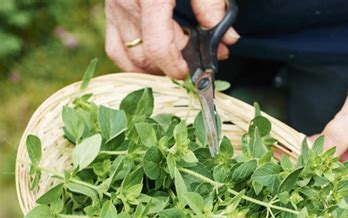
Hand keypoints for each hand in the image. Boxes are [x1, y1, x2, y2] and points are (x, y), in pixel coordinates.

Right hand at [105, 0, 239, 78]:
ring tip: (180, 58)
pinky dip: (134, 61)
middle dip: (174, 66)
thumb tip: (228, 39)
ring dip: (155, 67)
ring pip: (129, 57)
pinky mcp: (110, 10)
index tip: (196, 72)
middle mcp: (126, 3)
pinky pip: (115, 48)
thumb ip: (212, 5)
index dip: (177, 67)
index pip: (157, 46)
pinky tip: (155, 60)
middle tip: (200, 58)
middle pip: (145, 56)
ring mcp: (114, 8)